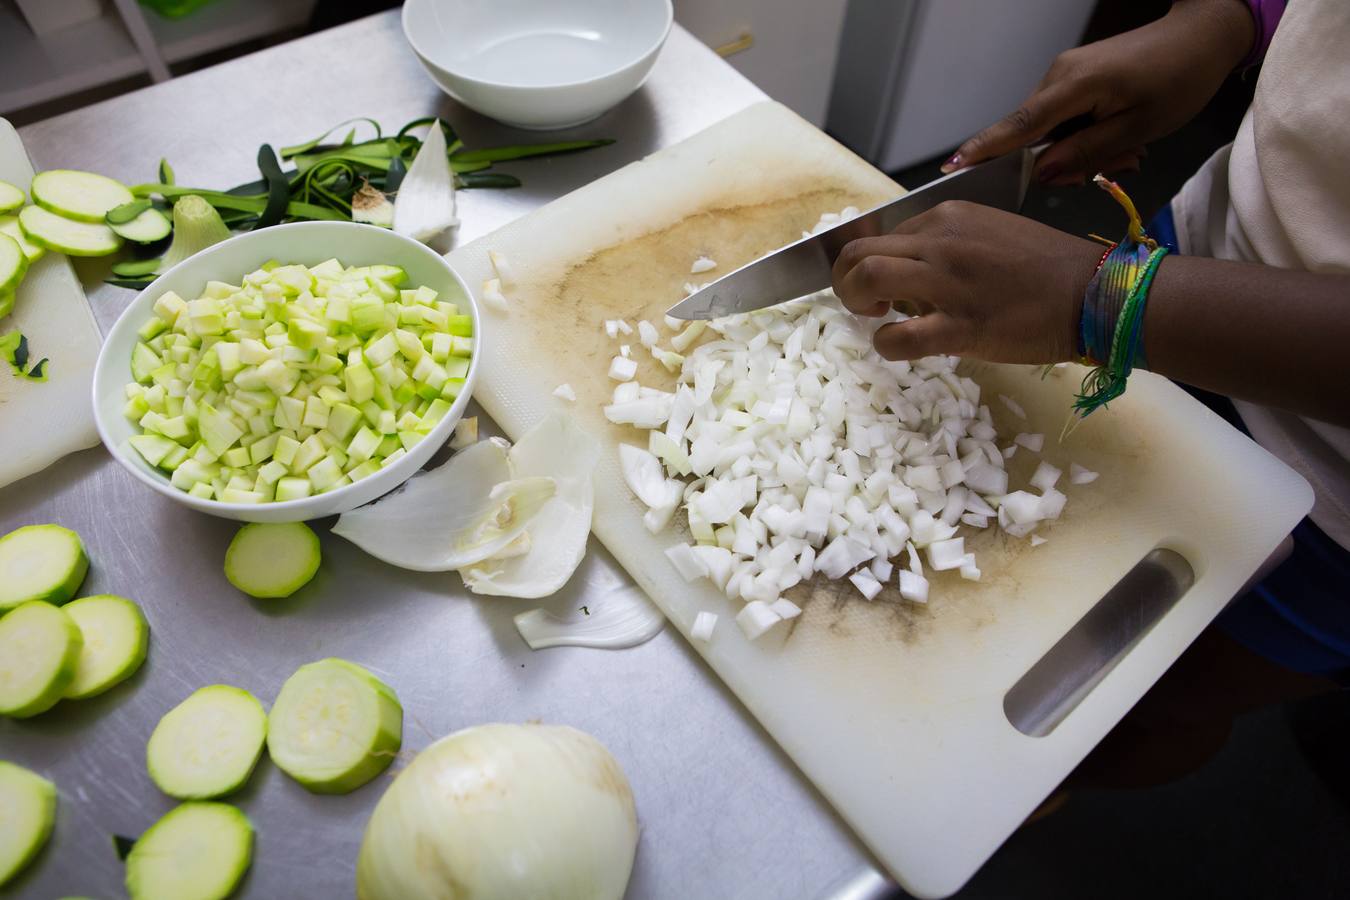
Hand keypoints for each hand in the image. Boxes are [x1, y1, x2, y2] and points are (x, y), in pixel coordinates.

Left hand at [832, 201, 1104, 363]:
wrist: (1095, 294)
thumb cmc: (1048, 270)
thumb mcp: (990, 236)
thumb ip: (946, 248)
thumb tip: (907, 278)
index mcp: (948, 216)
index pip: (884, 233)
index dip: (871, 261)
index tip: (884, 285)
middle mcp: (942, 241)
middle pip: (859, 251)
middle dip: (845, 280)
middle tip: (864, 303)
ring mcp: (950, 282)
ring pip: (867, 277)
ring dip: (854, 301)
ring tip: (875, 317)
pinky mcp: (962, 326)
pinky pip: (900, 336)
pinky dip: (885, 344)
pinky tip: (897, 345)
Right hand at [944, 0, 1253, 184]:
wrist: (1202, 36)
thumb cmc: (1179, 78)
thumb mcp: (1138, 128)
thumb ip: (1086, 153)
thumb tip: (1042, 172)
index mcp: (1072, 86)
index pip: (1017, 127)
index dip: (984, 151)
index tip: (952, 169)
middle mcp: (1058, 76)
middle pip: (1033, 137)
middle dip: (1064, 163)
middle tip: (1120, 167)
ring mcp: (1064, 76)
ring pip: (1051, 132)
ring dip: (1081, 152)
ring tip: (1129, 152)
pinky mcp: (1074, 80)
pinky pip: (1064, 120)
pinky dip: (1086, 137)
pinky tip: (1119, 140)